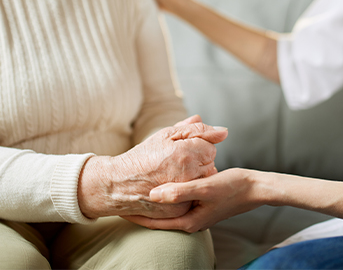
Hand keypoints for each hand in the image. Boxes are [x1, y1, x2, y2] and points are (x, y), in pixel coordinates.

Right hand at [78, 116, 227, 219]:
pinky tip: (172, 188)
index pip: (210, 148)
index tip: (180, 151)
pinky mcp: (181, 211)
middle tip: (175, 163)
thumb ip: (197, 130)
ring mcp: (186, 195)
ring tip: (173, 175)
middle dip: (197, 162)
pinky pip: (195, 198)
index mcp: (186, 154)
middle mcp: (189, 175)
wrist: (119, 185)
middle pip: (209, 165)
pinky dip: (188, 194)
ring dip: (194, 177)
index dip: (196, 147)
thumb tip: (223, 132)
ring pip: (203, 182)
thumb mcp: (166, 135)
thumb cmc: (142, 157)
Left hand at [122, 168, 264, 232]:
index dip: (134, 215)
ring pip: (167, 208)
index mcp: (188, 221)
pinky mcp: (201, 203)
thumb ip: (179, 191)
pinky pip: (178, 200)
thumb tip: (153, 195)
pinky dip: (167, 193)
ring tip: (136, 189)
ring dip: (153, 200)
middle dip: (140, 209)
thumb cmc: (233, 188)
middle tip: (121, 197)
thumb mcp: (204, 187)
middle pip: (158, 217)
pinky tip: (162, 183)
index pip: (153, 223)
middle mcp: (190, 220)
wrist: (256, 188)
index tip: (117, 206)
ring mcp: (196, 212)